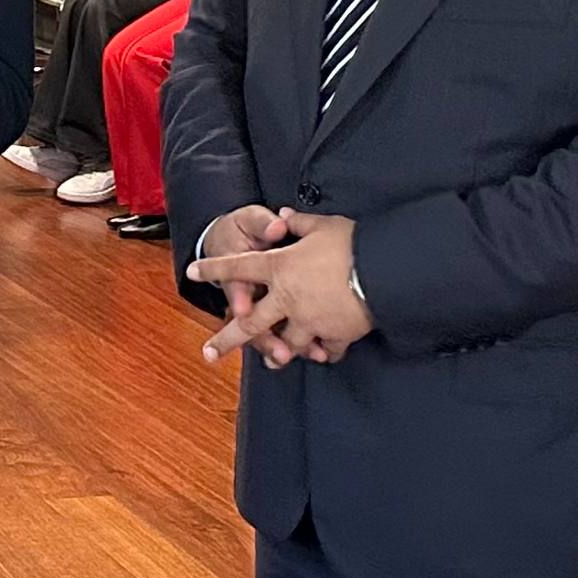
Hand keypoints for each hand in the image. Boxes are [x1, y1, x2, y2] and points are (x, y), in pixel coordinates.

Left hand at [191, 212, 369, 369]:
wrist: (386, 272)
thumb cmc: (351, 245)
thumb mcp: (323, 226)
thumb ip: (298, 224)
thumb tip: (283, 216)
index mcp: (278, 268)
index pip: (238, 266)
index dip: (213, 268)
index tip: (192, 272)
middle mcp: (286, 298)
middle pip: (250, 324)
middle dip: (227, 340)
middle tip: (209, 354)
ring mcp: (308, 320)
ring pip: (287, 343)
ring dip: (280, 352)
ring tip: (273, 362)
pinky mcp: (333, 334)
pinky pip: (325, 347)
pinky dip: (324, 351)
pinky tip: (322, 354)